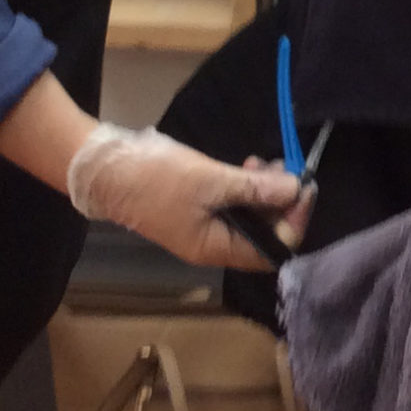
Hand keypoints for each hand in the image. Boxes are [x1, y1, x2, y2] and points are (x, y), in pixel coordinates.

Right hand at [65, 124, 307, 274]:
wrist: (106, 169)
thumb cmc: (157, 179)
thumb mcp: (211, 181)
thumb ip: (254, 188)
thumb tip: (295, 189)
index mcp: (216, 249)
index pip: (273, 250)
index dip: (294, 221)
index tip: (304, 187)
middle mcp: (213, 245)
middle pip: (264, 234)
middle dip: (282, 202)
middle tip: (288, 168)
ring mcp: (204, 227)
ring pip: (250, 216)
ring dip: (265, 190)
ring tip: (267, 161)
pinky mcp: (196, 208)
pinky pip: (233, 204)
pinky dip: (246, 186)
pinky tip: (248, 165)